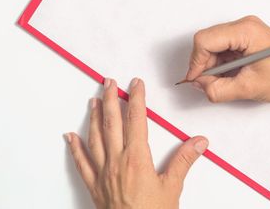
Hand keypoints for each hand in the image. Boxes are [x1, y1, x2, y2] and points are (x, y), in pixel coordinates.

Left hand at [65, 78, 207, 208]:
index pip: (136, 121)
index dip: (136, 99)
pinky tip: (70, 137)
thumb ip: (184, 161)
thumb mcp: (172, 188)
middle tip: (109, 82)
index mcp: (137, 160)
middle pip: (112, 123)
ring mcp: (103, 174)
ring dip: (95, 117)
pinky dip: (75, 148)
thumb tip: (199, 142)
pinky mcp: (95, 186)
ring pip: (96, 138)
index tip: (136, 84)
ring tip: (94, 100)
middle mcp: (116, 163)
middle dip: (111, 99)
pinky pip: (82, 163)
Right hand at [186, 15, 269, 101]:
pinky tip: (232, 77)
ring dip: (213, 65)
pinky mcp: (248, 37)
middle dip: (204, 64)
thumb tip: (199, 85)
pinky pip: (224, 48)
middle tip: (209, 85)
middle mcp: (244, 25)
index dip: (196, 62)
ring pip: (214, 45)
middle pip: (207, 41)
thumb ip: (218, 89)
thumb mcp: (249, 88)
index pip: (205, 40)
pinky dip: (222, 64)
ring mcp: (246, 30)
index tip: (196, 80)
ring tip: (225, 82)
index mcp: (245, 31)